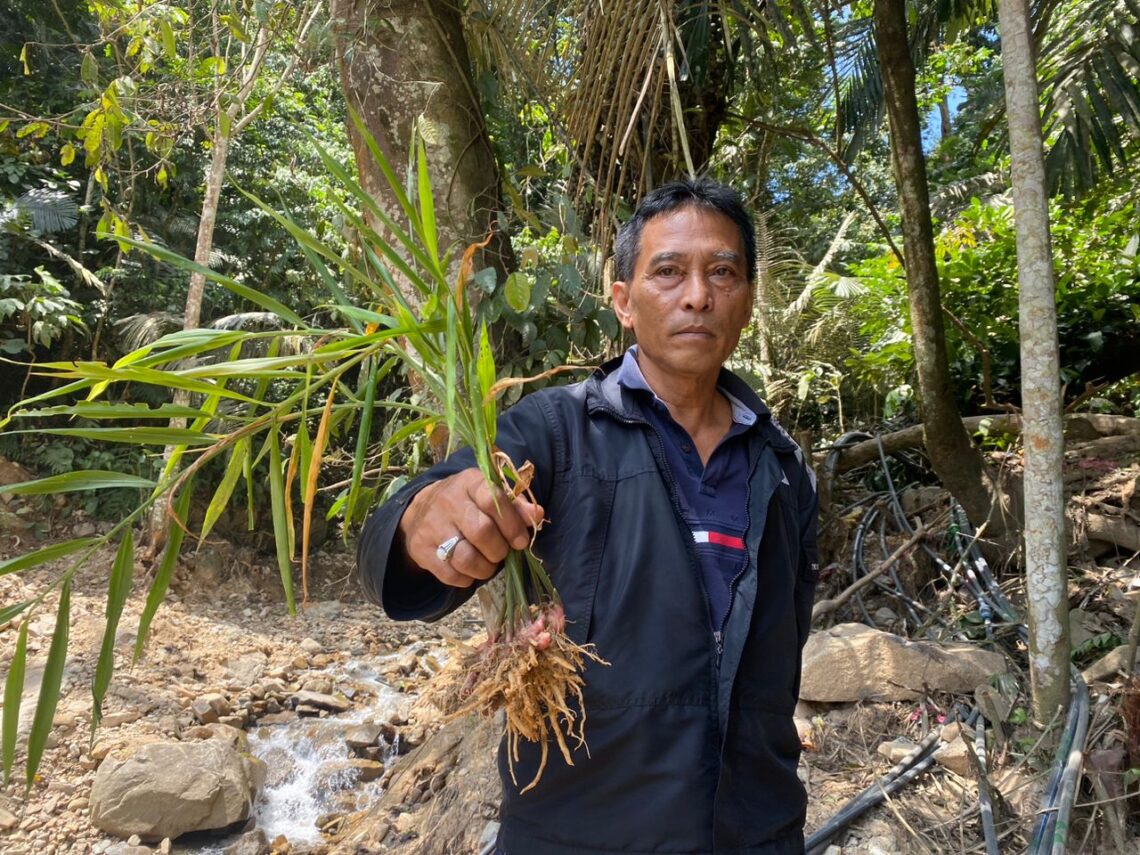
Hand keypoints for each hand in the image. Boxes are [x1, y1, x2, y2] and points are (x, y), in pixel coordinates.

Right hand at [398, 468, 544, 587]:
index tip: (520, 541)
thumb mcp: (488, 495)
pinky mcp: (421, 549)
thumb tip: (537, 514)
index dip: (511, 524)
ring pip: (465, 557)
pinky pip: (450, 575)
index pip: (492, 500)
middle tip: (502, 553)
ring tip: (488, 565)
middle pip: (481, 531)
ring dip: (485, 568)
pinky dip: (466, 579)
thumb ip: (515, 505)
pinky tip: (470, 571)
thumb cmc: (466, 503)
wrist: (420, 511)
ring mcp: (432, 526)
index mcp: (469, 483)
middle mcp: (448, 502)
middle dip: (499, 549)